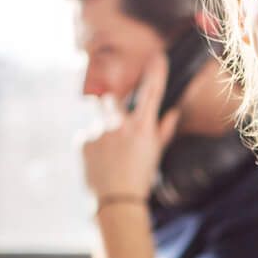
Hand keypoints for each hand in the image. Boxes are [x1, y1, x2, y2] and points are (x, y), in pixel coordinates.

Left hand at [79, 51, 179, 203]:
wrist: (116, 201)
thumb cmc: (141, 177)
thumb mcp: (156, 153)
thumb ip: (164, 130)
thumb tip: (173, 112)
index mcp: (141, 128)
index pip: (152, 93)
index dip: (156, 72)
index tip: (157, 56)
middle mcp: (120, 125)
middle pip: (111, 99)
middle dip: (112, 106)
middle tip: (116, 126)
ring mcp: (99, 132)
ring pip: (98, 119)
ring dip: (102, 128)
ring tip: (108, 152)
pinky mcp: (83, 140)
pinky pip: (88, 135)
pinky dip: (92, 145)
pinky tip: (99, 162)